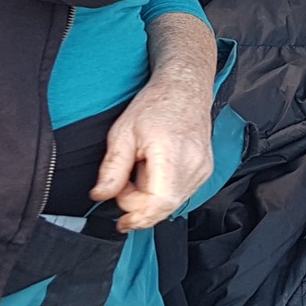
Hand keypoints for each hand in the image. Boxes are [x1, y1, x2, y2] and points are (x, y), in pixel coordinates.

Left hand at [92, 72, 213, 230]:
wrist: (184, 89)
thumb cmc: (156, 105)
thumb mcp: (122, 133)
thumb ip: (112, 169)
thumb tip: (100, 195)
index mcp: (172, 155)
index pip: (158, 203)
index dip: (136, 215)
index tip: (120, 217)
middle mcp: (193, 165)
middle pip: (164, 207)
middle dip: (139, 205)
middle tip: (125, 184)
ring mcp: (202, 169)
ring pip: (173, 203)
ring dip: (150, 198)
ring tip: (141, 170)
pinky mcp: (205, 171)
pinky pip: (181, 194)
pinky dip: (163, 191)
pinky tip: (155, 171)